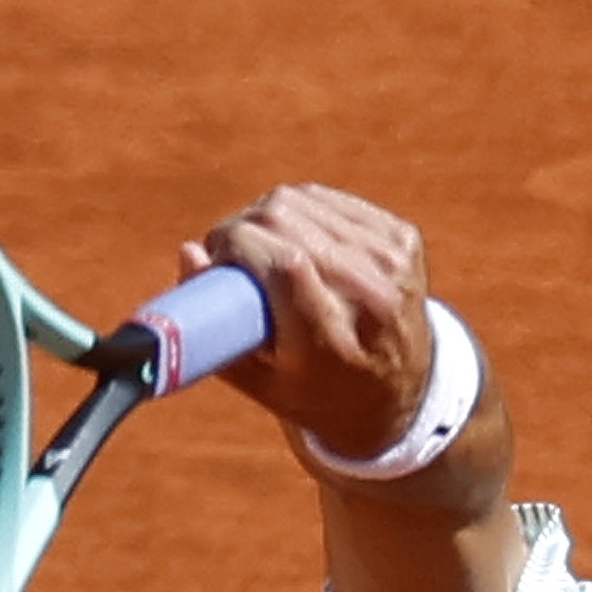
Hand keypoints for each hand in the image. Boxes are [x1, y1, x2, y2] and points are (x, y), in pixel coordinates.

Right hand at [185, 186, 440, 470]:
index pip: (285, 264)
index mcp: (335, 345)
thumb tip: (188, 251)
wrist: (401, 392)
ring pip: (302, 201)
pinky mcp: (403, 238)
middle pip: (286, 222)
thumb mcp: (259, 380)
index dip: (237, 244)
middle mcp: (373, 300)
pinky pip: (327, 199)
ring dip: (268, 217)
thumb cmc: (315, 390)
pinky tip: (299, 242)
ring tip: (264, 253)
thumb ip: (213, 328)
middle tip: (230, 257)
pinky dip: (301, 212)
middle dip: (242, 227)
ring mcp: (394, 264)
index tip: (217, 258)